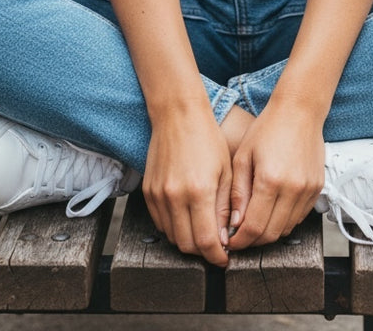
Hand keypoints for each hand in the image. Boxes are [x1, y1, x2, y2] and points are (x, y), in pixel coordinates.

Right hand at [142, 107, 232, 265]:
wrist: (177, 115)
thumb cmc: (207, 138)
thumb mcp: (225, 171)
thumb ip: (225, 207)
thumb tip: (225, 237)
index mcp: (199, 191)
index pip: (206, 241)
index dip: (217, 256)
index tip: (225, 258)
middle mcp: (175, 196)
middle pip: (187, 245)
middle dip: (203, 251)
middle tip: (215, 245)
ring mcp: (158, 195)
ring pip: (172, 237)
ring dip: (188, 241)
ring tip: (202, 230)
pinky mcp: (147, 192)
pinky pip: (160, 224)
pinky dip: (173, 228)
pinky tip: (186, 218)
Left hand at [226, 102, 324, 249]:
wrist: (299, 111)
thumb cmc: (267, 129)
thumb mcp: (243, 156)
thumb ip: (238, 193)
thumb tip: (234, 223)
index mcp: (270, 180)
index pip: (254, 227)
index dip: (240, 241)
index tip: (230, 241)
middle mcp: (292, 189)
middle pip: (271, 234)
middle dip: (252, 241)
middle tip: (240, 237)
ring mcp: (308, 190)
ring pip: (287, 229)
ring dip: (269, 233)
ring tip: (254, 224)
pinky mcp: (318, 189)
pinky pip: (300, 217)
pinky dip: (284, 221)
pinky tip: (272, 211)